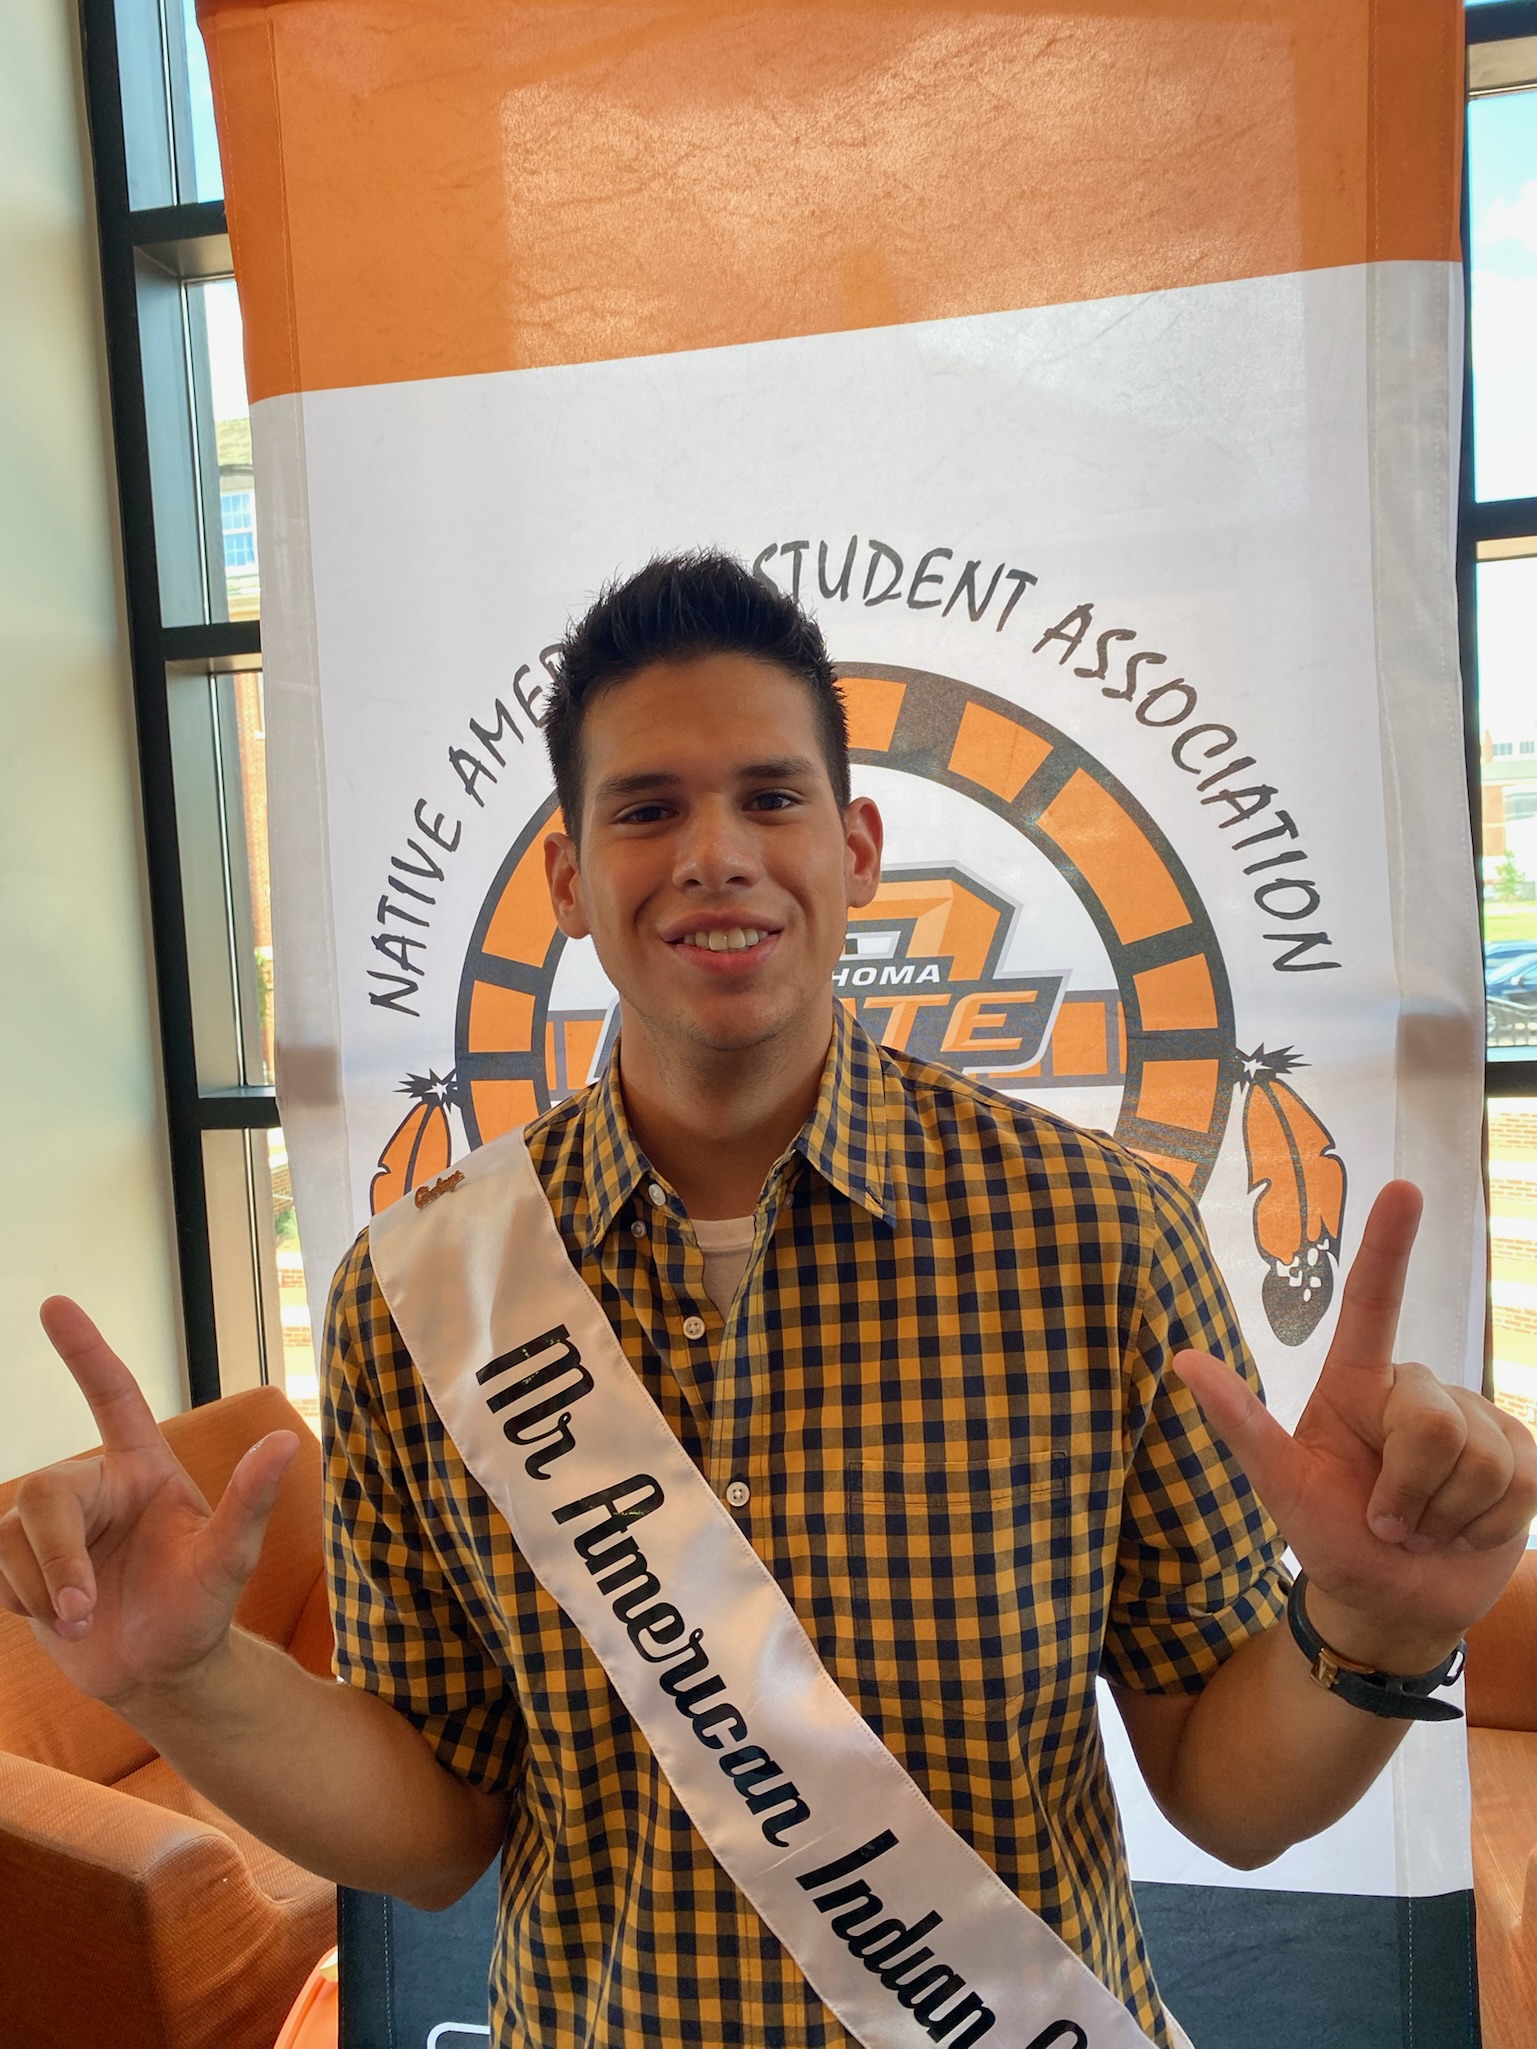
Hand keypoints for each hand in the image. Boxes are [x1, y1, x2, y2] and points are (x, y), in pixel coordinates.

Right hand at [0, 1298, 297, 1705]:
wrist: (159, 1672)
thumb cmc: (199, 1608)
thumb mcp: (230, 1559)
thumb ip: (249, 1502)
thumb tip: (286, 1440)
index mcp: (142, 1469)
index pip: (111, 1396)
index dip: (84, 1351)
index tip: (55, 1304)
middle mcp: (93, 1488)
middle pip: (43, 1492)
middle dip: (56, 1555)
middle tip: (83, 1607)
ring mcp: (52, 1529)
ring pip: (11, 1539)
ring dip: (43, 1590)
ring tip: (84, 1618)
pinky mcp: (19, 1566)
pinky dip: (23, 1603)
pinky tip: (58, 1618)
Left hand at [1173, 1182, 1536, 1671]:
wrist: (1393, 1602)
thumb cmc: (1329, 1536)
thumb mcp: (1279, 1486)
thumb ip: (1240, 1424)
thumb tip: (1182, 1358)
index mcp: (1355, 1385)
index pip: (1375, 1303)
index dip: (1389, 1245)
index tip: (1402, 1187)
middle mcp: (1417, 1391)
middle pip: (1430, 1422)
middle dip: (1407, 1490)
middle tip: (1386, 1519)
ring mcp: (1473, 1420)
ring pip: (1477, 1457)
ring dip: (1442, 1513)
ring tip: (1420, 1526)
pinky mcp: (1520, 1457)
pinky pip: (1517, 1481)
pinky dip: (1483, 1524)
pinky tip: (1462, 1530)